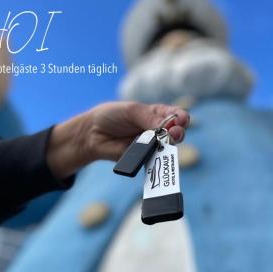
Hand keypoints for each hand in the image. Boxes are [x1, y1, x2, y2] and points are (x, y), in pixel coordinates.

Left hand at [47, 102, 189, 178]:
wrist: (92, 133)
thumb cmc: (111, 116)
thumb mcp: (131, 111)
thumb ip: (149, 118)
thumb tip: (168, 126)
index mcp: (156, 114)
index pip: (175, 114)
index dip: (180, 117)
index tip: (180, 119)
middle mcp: (157, 129)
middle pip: (176, 132)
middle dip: (179, 132)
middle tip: (175, 133)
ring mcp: (151, 145)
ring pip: (167, 148)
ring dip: (170, 145)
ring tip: (169, 141)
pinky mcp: (142, 158)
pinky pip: (153, 160)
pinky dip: (157, 159)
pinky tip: (158, 156)